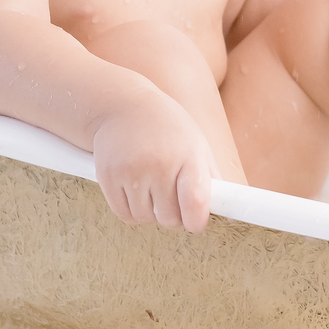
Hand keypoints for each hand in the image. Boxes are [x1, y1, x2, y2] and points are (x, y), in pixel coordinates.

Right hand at [92, 93, 216, 233]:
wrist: (123, 106)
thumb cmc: (167, 128)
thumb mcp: (195, 143)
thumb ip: (209, 177)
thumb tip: (221, 209)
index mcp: (187, 155)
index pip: (195, 202)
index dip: (197, 221)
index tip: (196, 222)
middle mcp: (159, 164)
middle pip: (169, 218)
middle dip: (173, 216)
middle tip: (172, 200)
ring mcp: (131, 171)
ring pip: (145, 219)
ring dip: (151, 213)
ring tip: (152, 191)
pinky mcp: (107, 177)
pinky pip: (124, 214)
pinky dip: (132, 211)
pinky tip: (136, 193)